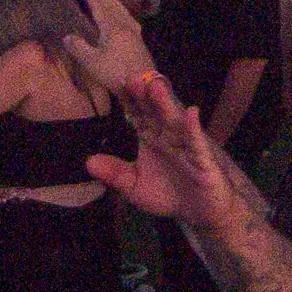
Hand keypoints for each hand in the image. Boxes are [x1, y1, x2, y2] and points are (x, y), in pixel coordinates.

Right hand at [71, 0, 159, 95]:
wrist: (144, 84)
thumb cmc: (116, 72)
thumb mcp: (92, 62)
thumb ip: (79, 48)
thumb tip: (67, 36)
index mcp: (111, 28)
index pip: (99, 8)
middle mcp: (123, 26)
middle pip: (111, 6)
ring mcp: (133, 32)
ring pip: (121, 10)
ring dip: (114, 0)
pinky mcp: (139, 40)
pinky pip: (129, 18)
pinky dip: (123, 11)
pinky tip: (124, 14)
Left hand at [82, 60, 238, 231]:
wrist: (201, 212)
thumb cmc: (169, 194)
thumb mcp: (135, 187)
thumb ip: (116, 174)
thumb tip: (88, 162)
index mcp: (152, 138)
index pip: (139, 115)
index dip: (130, 101)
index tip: (118, 85)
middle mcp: (169, 136)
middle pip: (155, 112)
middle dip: (145, 96)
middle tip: (134, 79)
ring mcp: (186, 146)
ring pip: (175, 122)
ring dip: (166, 105)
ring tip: (156, 86)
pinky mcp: (202, 160)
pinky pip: (197, 143)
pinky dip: (194, 129)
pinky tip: (191, 113)